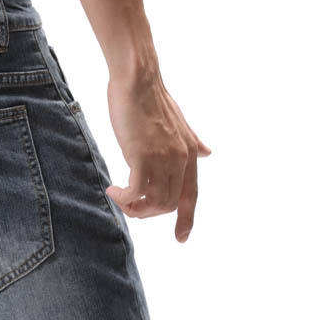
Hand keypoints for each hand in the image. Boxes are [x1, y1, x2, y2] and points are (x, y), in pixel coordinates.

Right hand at [105, 71, 210, 242]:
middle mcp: (180, 159)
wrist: (138, 81)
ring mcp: (162, 159)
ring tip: (120, 198)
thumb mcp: (178, 124)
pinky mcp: (142, 157)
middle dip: (148, 212)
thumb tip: (207, 152)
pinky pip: (136, 192)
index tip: (181, 238)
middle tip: (129, 206)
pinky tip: (112, 190)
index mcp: (189, 154)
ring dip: (134, 207)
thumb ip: (192, 141)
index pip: (191, 195)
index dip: (187, 219)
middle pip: (169, 204)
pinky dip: (123, 198)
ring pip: (154, 202)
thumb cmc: (150, 100)